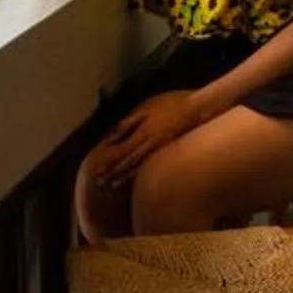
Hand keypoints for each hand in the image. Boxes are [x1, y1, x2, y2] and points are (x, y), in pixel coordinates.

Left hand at [88, 88, 202, 186]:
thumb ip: (128, 123)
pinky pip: (151, 167)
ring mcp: (159, 151)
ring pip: (138, 168)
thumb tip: (113, 136)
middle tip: (100, 183)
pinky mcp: (167, 154)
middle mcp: (149, 145)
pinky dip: (139, 176)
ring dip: (124, 178)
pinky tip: (134, 182)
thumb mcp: (146, 109)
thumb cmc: (170, 106)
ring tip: (112, 186)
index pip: (121, 151)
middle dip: (113, 173)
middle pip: (127, 162)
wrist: (195, 110)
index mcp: (142, 133)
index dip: (109, 162)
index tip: (97, 170)